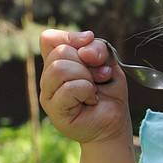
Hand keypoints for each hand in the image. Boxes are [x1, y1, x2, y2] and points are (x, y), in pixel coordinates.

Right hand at [38, 29, 130, 143]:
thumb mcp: (108, 63)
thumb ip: (97, 49)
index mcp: (57, 63)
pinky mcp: (54, 110)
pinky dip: (87, 91)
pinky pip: (68, 88)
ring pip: (60, 68)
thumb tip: (84, 49)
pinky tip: (91, 100)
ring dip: (86, 77)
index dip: (71, 38)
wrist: (114, 124)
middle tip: (98, 78)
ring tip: (93, 90)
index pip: (49, 39)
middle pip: (60, 52)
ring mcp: (48, 94)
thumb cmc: (109, 93)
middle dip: (86, 63)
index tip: (91, 50)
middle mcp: (48, 78)